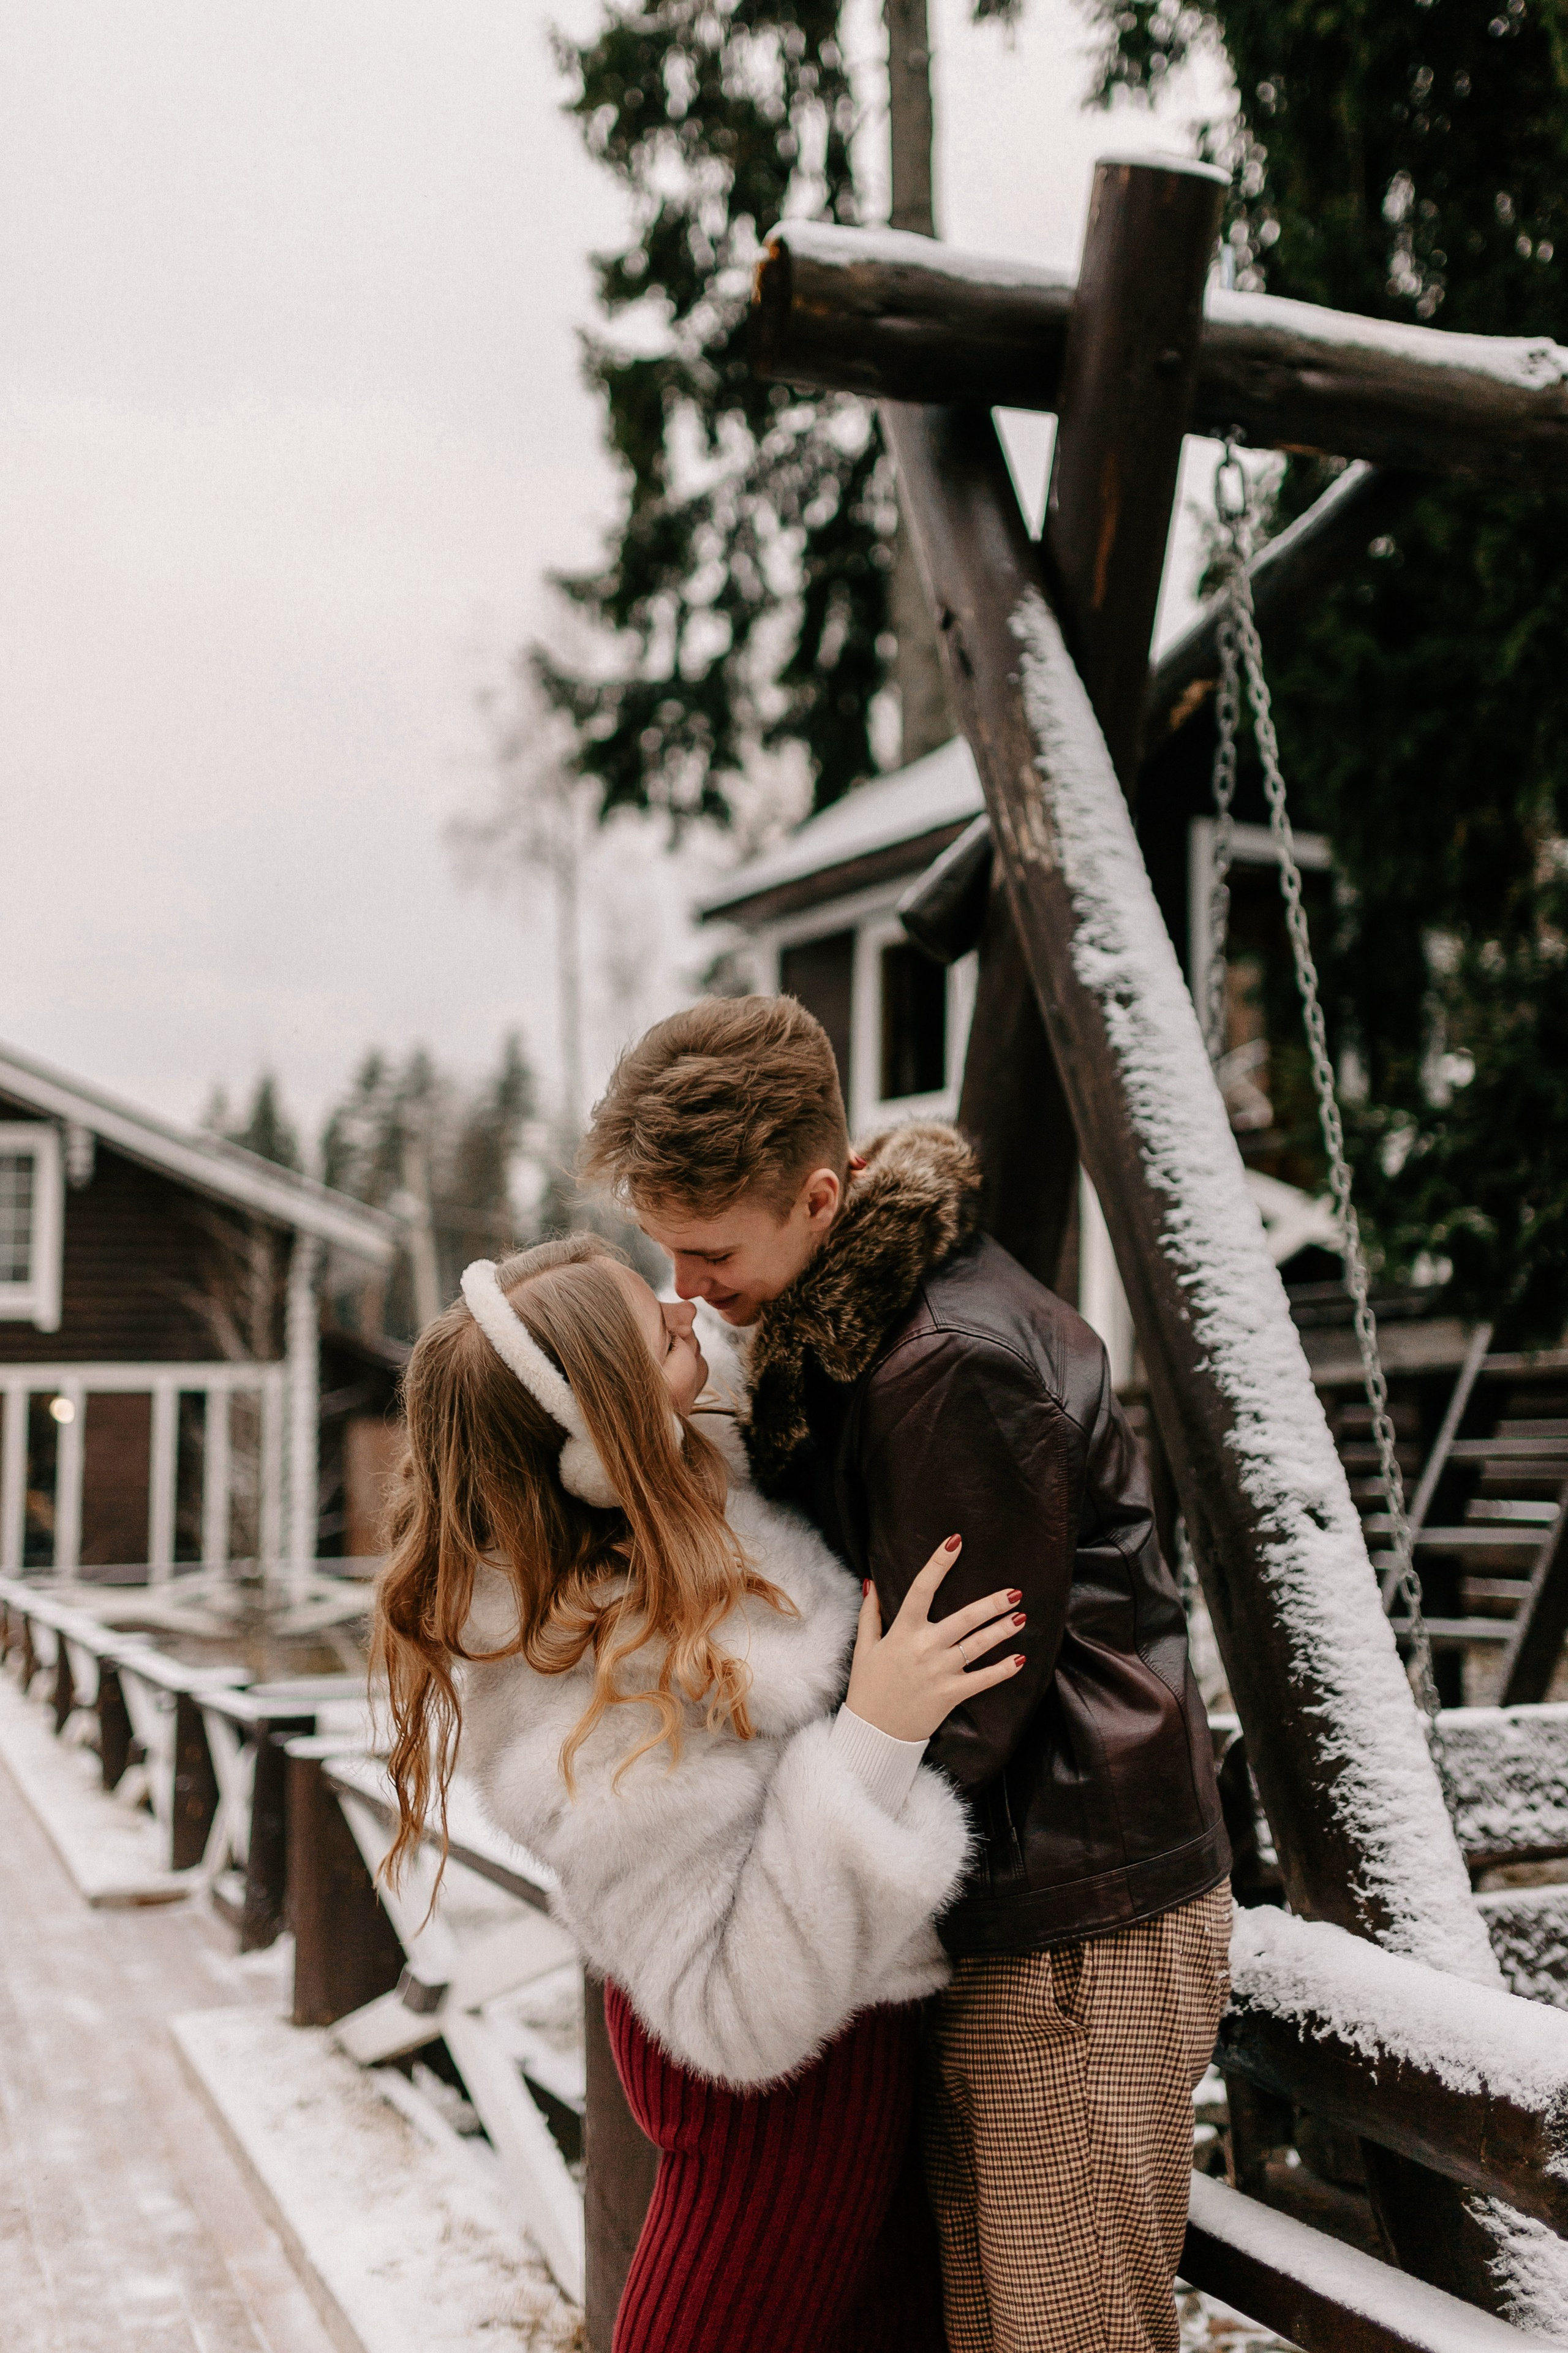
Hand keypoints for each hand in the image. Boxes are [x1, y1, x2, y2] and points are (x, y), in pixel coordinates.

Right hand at [844, 1537, 1024, 1743]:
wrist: (873, 1732)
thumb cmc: (868, 1687)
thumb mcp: (865, 1647)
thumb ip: (870, 1613)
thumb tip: (872, 1581)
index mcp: (902, 1632)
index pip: (921, 1589)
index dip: (938, 1563)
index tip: (955, 1541)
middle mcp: (924, 1647)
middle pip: (964, 1618)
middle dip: (992, 1603)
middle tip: (1014, 1591)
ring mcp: (939, 1671)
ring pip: (978, 1645)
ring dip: (1003, 1630)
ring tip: (1022, 1617)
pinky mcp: (950, 1694)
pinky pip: (982, 1680)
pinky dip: (1003, 1670)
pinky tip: (1020, 1659)